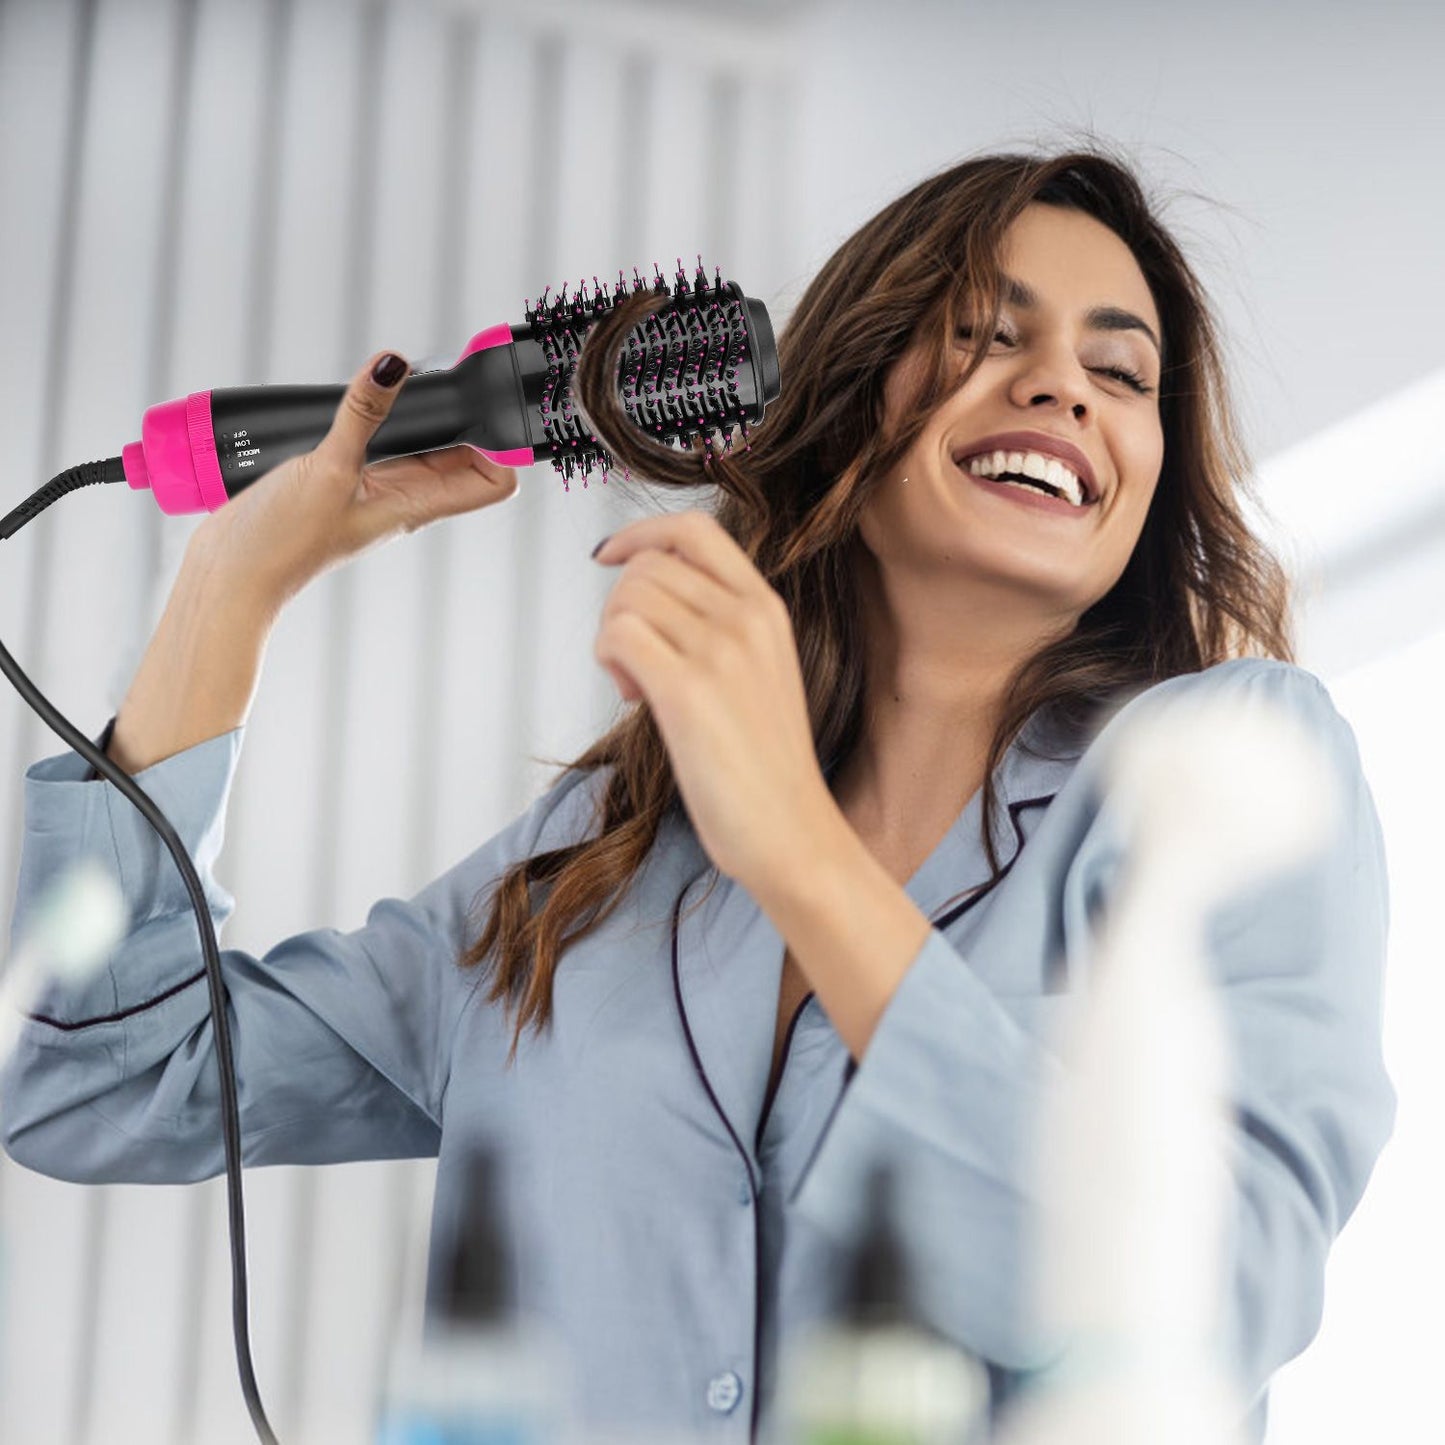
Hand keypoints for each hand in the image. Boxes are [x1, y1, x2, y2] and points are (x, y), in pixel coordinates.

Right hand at [190, 351, 519, 610]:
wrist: (230, 575)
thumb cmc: (283, 544)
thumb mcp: (328, 469)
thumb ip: (362, 416)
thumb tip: (394, 365)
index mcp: (418, 504)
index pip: (492, 483)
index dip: (502, 446)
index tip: (488, 404)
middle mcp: (402, 498)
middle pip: (458, 456)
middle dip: (460, 416)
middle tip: (443, 376)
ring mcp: (371, 490)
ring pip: (415, 447)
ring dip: (417, 414)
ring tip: (405, 381)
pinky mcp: (337, 481)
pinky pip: (372, 445)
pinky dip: (374, 419)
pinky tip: (357, 398)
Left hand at [592, 510, 835, 887]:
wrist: (792, 833)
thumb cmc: (767, 769)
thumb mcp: (761, 674)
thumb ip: (721, 629)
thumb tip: (652, 605)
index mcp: (766, 610)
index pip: (695, 530)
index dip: (641, 534)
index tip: (610, 556)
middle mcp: (746, 619)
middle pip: (648, 566)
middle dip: (620, 606)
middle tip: (632, 662)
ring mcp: (720, 652)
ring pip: (628, 597)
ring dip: (611, 637)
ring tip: (635, 685)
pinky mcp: (689, 691)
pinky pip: (619, 635)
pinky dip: (608, 659)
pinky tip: (634, 697)